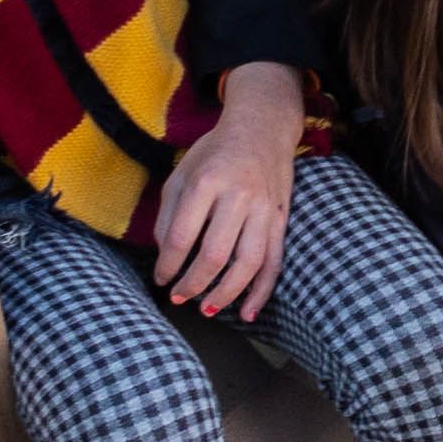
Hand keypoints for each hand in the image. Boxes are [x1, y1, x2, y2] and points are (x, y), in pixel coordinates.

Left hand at [148, 74, 302, 314]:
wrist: (263, 129)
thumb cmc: (215, 153)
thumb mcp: (182, 173)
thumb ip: (169, 214)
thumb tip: (166, 257)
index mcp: (207, 182)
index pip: (181, 236)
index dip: (168, 265)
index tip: (161, 278)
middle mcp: (238, 196)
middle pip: (214, 255)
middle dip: (192, 284)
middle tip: (178, 297)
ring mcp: (265, 210)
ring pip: (247, 264)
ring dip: (225, 293)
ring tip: (206, 308)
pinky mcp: (281, 220)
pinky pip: (274, 263)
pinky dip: (262, 292)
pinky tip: (247, 312)